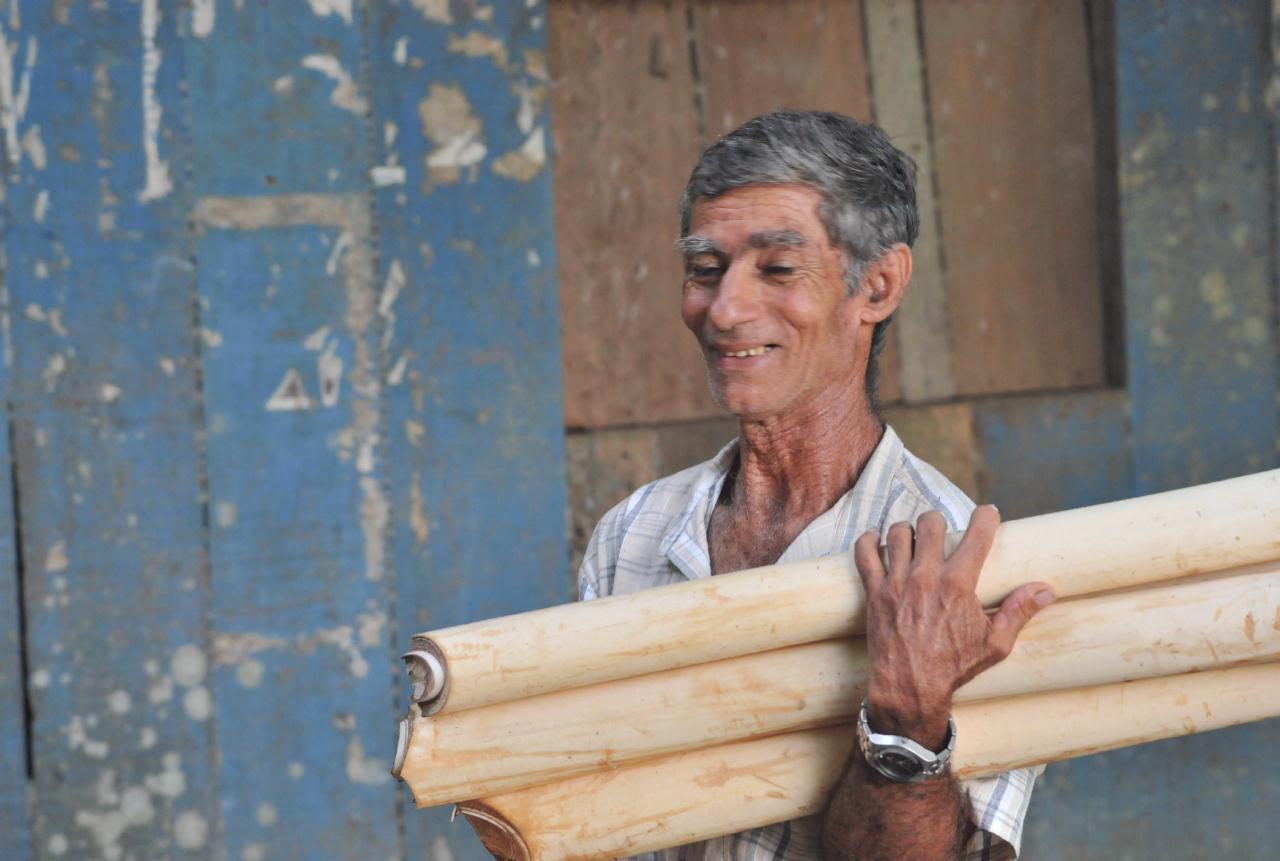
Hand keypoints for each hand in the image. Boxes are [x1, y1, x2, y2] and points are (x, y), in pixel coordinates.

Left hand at [853, 506, 1054, 748]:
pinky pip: (864, 553)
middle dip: (937, 522)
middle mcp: (926, 577)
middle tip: (939, 532)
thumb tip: (1046, 590)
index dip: (986, 517)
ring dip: (906, 531)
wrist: (910, 688)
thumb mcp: (995, 645)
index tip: (988, 514)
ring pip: (897, 533)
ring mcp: (897, 582)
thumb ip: (1019, 612)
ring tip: (910, 540)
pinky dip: (868, 541)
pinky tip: (876, 541)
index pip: (977, 534)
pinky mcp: (874, 592)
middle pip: (929, 524)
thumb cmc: (954, 668)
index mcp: (959, 585)